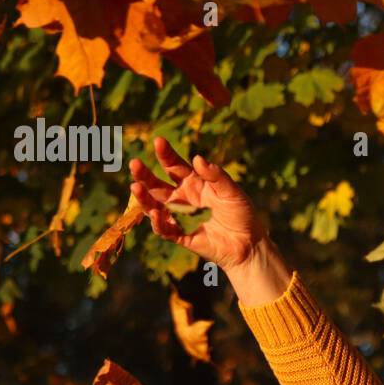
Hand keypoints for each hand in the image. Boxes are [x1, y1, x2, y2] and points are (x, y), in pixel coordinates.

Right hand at [132, 137, 290, 304]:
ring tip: (135, 187)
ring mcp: (180, 217)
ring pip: (155, 206)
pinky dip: (158, 222)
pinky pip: (164, 229)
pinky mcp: (181, 236)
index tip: (158, 141)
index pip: (174, 166)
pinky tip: (155, 212)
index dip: (166, 154)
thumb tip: (198, 158)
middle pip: (157, 185)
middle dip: (145, 175)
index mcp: (193, 183)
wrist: (249, 243)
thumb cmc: (241, 213)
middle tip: (135, 164)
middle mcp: (182, 198)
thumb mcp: (232, 191)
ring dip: (144, 198)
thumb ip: (216, 176)